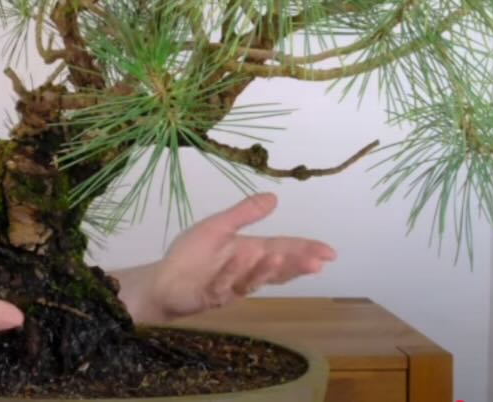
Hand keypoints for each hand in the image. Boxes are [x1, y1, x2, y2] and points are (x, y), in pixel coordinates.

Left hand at [118, 193, 334, 323]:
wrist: (163, 281)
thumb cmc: (192, 254)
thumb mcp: (218, 226)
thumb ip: (245, 213)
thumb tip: (275, 197)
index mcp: (250, 252)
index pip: (284, 250)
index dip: (306, 251)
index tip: (330, 253)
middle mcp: (246, 271)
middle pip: (276, 269)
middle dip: (296, 265)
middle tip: (318, 263)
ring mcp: (231, 285)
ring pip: (253, 278)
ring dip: (266, 267)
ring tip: (281, 254)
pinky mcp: (212, 295)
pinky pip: (224, 284)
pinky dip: (232, 272)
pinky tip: (241, 258)